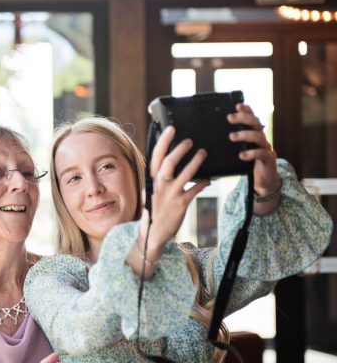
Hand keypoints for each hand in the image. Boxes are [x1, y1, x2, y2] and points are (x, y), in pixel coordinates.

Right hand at [140, 125, 209, 252]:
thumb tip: (169, 159)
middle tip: (190, 140)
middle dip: (179, 150)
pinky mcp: (180, 204)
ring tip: (203, 153)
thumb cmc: (155, 208)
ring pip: (184, 175)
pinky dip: (202, 183)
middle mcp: (159, 185)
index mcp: (151, 179)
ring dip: (195, 162)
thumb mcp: (153, 190)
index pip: (155, 156)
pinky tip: (209, 179)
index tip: (170, 128)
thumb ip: (160, 176)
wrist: (152, 234)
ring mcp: (170, 195)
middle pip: (168, 163)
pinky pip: (194, 190)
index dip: (163, 142)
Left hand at [227, 103, 280, 196]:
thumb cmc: (247, 162)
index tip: (237, 105)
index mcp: (253, 133)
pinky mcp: (268, 159)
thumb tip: (208, 137)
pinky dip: (252, 153)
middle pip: (255, 123)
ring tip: (231, 136)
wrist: (263, 179)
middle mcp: (261, 138)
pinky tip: (242, 155)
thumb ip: (229, 143)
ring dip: (245, 134)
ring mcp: (266, 147)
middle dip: (243, 118)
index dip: (246, 110)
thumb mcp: (237, 150)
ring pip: (258, 136)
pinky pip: (262, 153)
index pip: (252, 117)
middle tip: (229, 118)